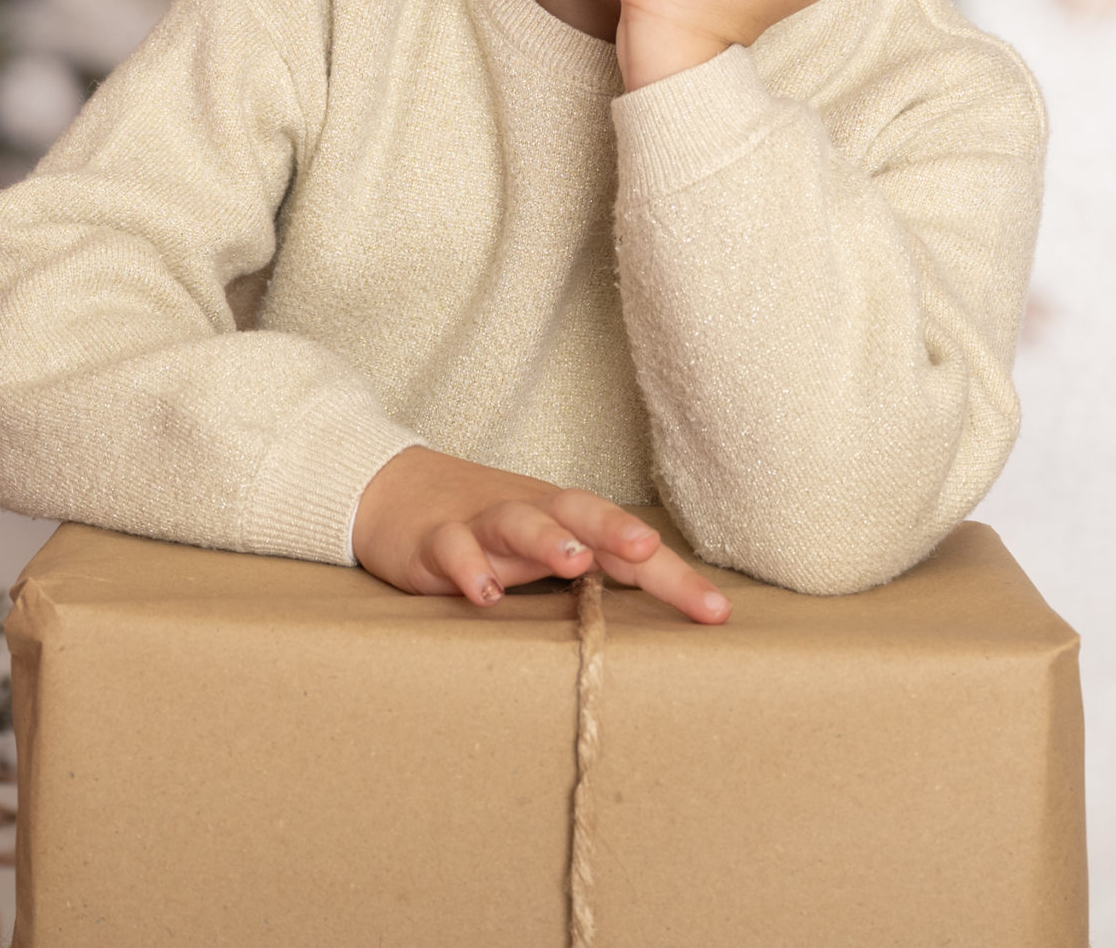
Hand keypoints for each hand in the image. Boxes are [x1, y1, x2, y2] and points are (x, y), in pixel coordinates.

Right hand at [351, 446, 729, 623]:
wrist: (398, 493)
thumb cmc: (490, 530)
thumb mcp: (545, 553)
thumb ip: (594, 578)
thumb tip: (662, 621)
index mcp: (569, 522)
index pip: (630, 548)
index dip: (674, 578)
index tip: (717, 612)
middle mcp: (534, 514)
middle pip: (581, 512)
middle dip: (616, 530)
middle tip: (648, 546)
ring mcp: (483, 522)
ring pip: (520, 522)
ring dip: (548, 539)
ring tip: (573, 561)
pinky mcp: (436, 539)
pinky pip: (454, 548)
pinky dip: (469, 567)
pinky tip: (485, 592)